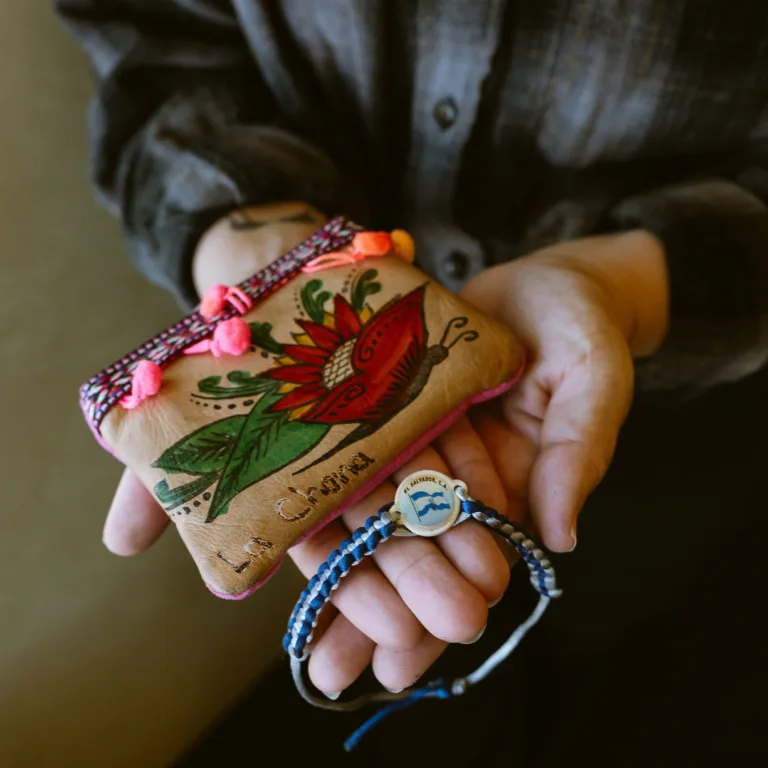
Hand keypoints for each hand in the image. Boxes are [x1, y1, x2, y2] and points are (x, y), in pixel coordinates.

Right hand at [104, 204, 511, 698]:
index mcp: (288, 495)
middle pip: (385, 538)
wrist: (268, 279)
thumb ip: (149, 477)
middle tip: (462, 620)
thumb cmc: (215, 352)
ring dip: (462, 543)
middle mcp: (341, 476)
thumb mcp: (167, 414)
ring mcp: (385, 442)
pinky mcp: (421, 405)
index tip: (391, 636)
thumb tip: (118, 545)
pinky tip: (506, 516)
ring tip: (495, 579)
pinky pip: (452, 445)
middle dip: (423, 582)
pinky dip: (477, 481)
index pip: (325, 561)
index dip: (356, 598)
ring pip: (426, 499)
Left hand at [282, 229, 667, 695]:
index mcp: (512, 484)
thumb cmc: (579, 326)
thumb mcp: (594, 382)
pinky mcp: (388, 405)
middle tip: (333, 672)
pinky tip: (281, 530)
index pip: (473, 559)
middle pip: (413, 548)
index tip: (401, 662)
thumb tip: (559, 538)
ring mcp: (418, 442)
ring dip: (341, 573)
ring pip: (373, 513)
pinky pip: (351, 452)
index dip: (439, 609)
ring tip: (305, 640)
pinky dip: (321, 492)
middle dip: (376, 611)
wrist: (541, 278)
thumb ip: (578, 453)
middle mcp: (458, 476)